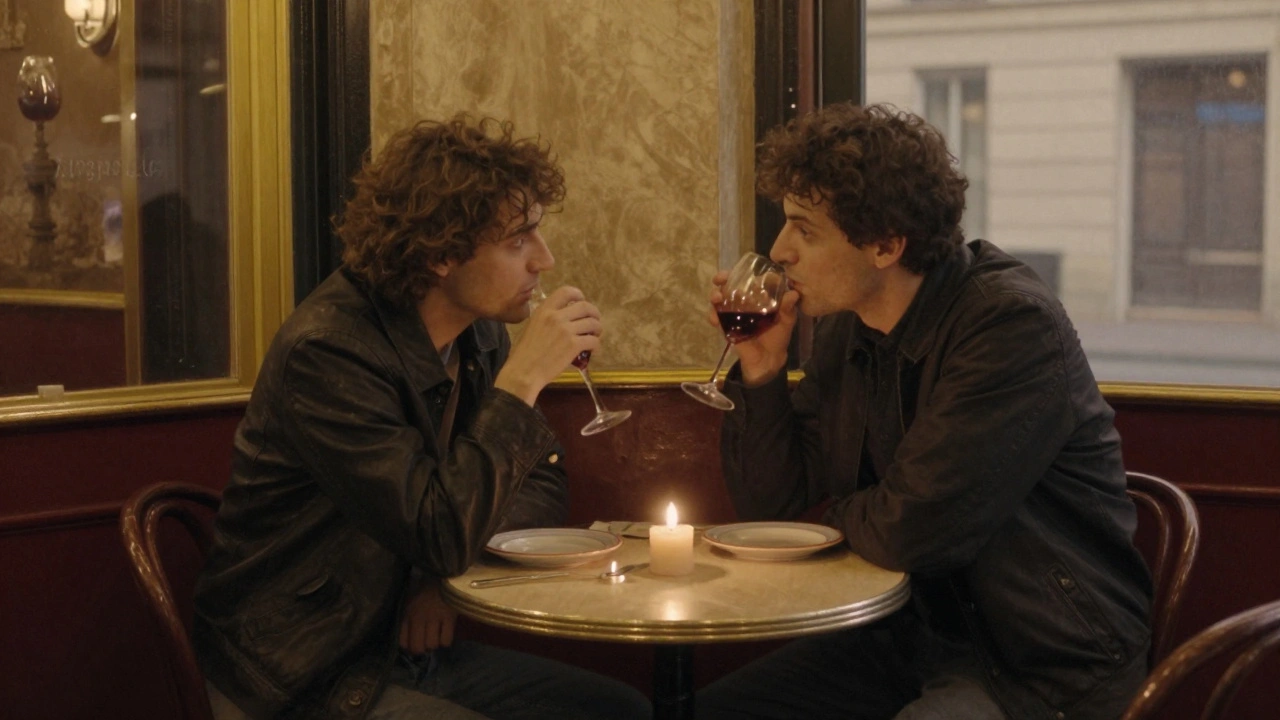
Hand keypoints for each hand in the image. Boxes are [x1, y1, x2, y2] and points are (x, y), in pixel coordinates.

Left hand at [399, 576, 456, 654]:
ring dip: (434, 643)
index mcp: (408, 614)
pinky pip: (446, 640)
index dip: (408, 647)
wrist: (442, 574)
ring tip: (436, 636)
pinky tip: (445, 633)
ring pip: (432, 645)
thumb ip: (407, 619)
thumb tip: (407, 641)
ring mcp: (435, 619)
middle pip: (418, 648)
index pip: (403, 642)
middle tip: (426, 643)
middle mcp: (419, 619)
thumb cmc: (424, 588)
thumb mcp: (409, 602)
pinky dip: (446, 640)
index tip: (413, 643)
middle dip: (422, 649)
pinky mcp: (449, 618)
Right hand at [496, 285, 601, 405]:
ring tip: (594, 337)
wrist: (523, 372)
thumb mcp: (532, 326)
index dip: (579, 295)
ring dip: (597, 330)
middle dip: (594, 314)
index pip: (566, 291)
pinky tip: (593, 351)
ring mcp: (566, 330)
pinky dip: (596, 345)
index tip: (582, 301)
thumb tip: (564, 318)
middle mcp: (556, 316)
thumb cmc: (523, 353)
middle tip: (594, 322)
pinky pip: (593, 341)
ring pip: (593, 323)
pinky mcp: (573, 345)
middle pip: (585, 306)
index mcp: (544, 310)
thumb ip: (547, 319)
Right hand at [705, 270, 799, 386]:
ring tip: (717, 298)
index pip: (750, 278)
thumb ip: (788, 307)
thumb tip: (793, 294)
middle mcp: (743, 300)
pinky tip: (715, 319)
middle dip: (722, 278)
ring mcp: (733, 312)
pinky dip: (713, 316)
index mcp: (758, 295)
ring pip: (719, 298)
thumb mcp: (786, 320)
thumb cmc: (778, 336)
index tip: (752, 275)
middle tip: (721, 278)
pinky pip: (715, 317)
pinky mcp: (726, 326)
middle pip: (729, 284)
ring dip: (715, 295)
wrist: (768, 358)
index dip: (748, 272)